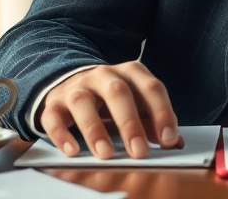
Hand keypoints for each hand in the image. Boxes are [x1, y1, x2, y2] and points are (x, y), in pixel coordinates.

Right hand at [38, 61, 180, 158]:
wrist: (71, 84)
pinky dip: (62, 134)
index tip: (168, 140)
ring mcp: (76, 87)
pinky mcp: (53, 103)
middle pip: (117, 92)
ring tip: (106, 154)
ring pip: (83, 102)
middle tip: (140, 151)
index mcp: (130, 72)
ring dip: (95, 129)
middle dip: (130, 123)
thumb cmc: (110, 100)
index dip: (162, 113)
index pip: (150, 88)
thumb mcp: (135, 105)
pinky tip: (73, 151)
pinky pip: (54, 116)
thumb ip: (153, 121)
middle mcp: (102, 75)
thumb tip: (174, 142)